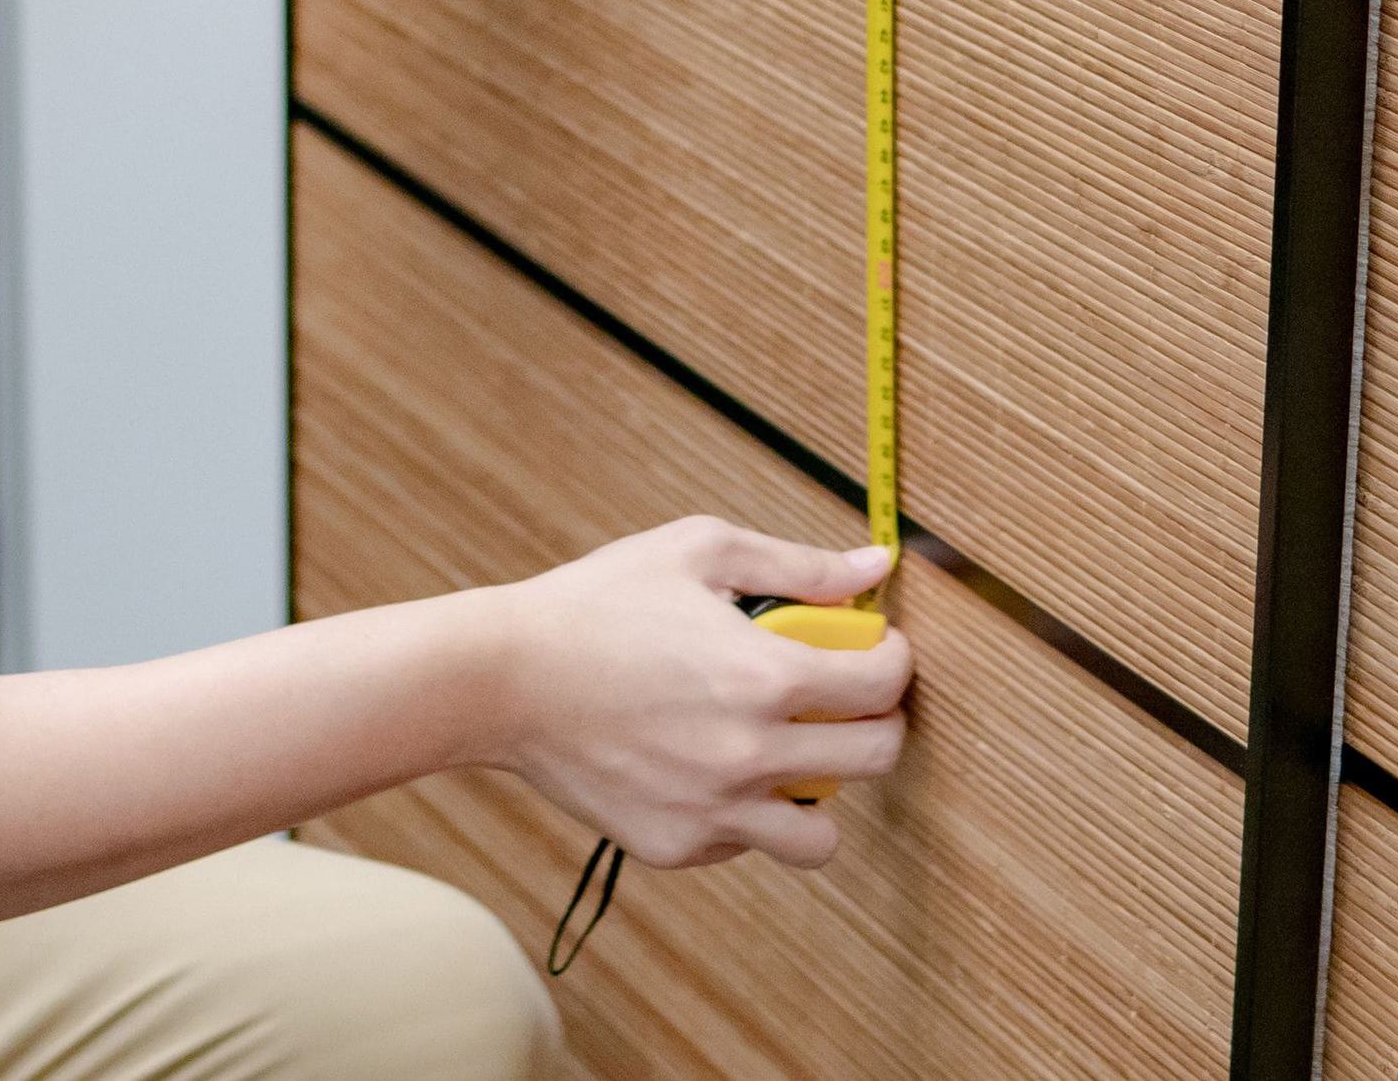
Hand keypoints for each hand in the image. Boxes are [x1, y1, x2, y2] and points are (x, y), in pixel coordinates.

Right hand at [475, 516, 911, 867]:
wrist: (503, 678)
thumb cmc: (599, 603)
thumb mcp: (700, 552)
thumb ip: (799, 566)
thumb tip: (876, 569)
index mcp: (765, 677)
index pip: (883, 685)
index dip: (894, 659)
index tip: (877, 649)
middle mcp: (749, 756)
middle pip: (875, 759)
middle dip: (878, 721)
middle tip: (845, 699)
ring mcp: (713, 811)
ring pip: (821, 837)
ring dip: (820, 792)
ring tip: (785, 750)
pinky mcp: (677, 846)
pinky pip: (747, 843)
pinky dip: (745, 811)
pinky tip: (710, 763)